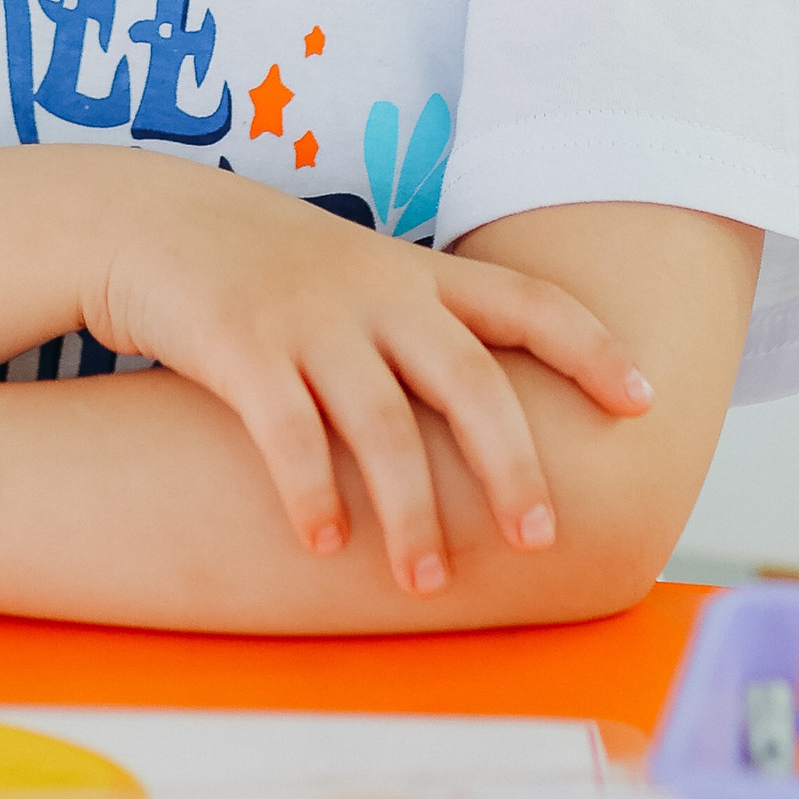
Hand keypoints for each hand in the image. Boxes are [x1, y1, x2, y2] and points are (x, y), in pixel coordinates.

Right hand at [81, 163, 653, 598]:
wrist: (152, 218)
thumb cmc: (265, 265)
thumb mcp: (356, 272)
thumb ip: (421, 326)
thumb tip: (492, 417)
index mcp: (415, 274)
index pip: (527, 302)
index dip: (592, 349)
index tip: (646, 402)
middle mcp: (375, 291)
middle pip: (469, 379)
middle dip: (511, 464)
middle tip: (541, 539)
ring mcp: (309, 317)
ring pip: (383, 423)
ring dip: (411, 510)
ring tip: (429, 580)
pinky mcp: (241, 346)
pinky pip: (288, 432)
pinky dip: (311, 494)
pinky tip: (325, 545)